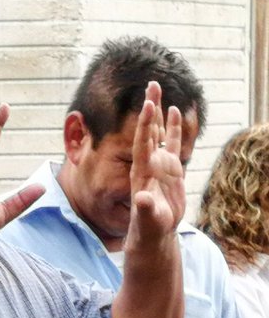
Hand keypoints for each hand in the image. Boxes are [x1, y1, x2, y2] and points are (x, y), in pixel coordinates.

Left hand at [126, 81, 185, 253]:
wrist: (152, 232)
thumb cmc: (148, 228)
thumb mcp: (147, 219)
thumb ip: (145, 209)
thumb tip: (141, 199)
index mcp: (142, 172)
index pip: (143, 143)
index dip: (145, 124)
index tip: (148, 104)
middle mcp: (149, 163)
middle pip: (149, 130)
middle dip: (150, 108)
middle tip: (152, 84)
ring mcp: (159, 164)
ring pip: (159, 132)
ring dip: (159, 113)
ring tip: (159, 91)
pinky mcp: (170, 168)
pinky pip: (171, 142)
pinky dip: (173, 127)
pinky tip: (175, 111)